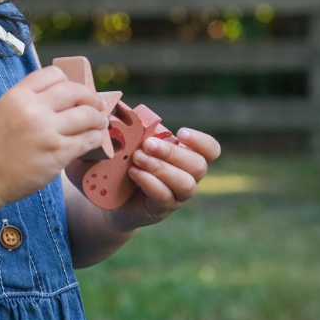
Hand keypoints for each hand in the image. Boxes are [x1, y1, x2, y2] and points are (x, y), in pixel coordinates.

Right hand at [0, 65, 110, 212]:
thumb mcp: (6, 109)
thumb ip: (31, 99)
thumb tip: (65, 95)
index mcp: (18, 95)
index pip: (54, 74)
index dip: (69, 81)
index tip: (75, 91)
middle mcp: (34, 109)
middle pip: (75, 91)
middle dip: (90, 97)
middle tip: (97, 104)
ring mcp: (47, 131)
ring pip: (87, 115)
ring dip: (98, 118)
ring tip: (100, 122)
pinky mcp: (57, 154)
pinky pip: (87, 139)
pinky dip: (95, 137)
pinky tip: (94, 139)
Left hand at [107, 128, 221, 230]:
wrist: (108, 195)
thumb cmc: (122, 161)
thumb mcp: (127, 142)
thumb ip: (130, 127)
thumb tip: (120, 110)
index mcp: (185, 156)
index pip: (210, 150)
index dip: (202, 141)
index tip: (180, 133)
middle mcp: (187, 176)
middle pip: (198, 165)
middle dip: (172, 152)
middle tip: (147, 144)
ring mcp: (177, 195)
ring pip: (185, 183)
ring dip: (161, 167)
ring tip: (138, 158)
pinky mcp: (161, 209)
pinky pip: (165, 197)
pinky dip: (150, 183)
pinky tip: (134, 172)